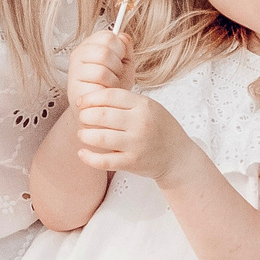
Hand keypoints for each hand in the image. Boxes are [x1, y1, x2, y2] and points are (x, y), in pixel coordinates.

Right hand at [66, 28, 130, 113]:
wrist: (101, 111)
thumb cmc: (112, 88)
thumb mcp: (124, 65)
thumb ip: (126, 49)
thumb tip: (123, 37)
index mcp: (89, 46)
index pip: (107, 36)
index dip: (119, 48)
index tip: (120, 60)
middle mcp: (78, 55)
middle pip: (106, 47)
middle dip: (118, 63)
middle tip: (115, 75)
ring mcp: (75, 69)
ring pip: (103, 58)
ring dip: (114, 74)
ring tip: (111, 83)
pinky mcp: (75, 83)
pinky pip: (101, 74)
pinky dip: (110, 83)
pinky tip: (105, 90)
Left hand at [76, 83, 196, 185]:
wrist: (178, 157)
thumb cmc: (160, 129)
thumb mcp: (150, 107)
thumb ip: (126, 101)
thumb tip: (93, 97)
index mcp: (144, 105)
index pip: (110, 96)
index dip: (91, 98)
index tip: (81, 102)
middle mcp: (140, 123)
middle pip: (101, 115)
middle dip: (85, 116)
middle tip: (82, 118)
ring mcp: (136, 144)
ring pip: (100, 138)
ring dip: (84, 135)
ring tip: (82, 134)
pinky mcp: (132, 162)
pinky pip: (104, 161)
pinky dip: (89, 157)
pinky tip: (82, 153)